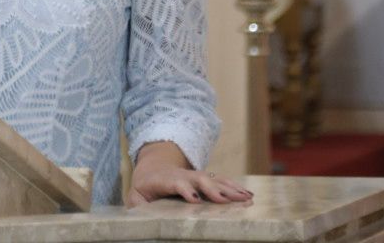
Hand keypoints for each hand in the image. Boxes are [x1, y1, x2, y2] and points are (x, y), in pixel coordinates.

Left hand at [126, 143, 251, 206]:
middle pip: (200, 179)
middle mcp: (183, 175)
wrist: (153, 167)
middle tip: (226, 200)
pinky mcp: (204, 179)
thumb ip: (137, 205)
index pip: (176, 182)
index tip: (194, 199)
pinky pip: (221, 181)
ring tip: (246, 197)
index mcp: (164, 180)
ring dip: (230, 188)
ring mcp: (195, 176)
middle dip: (213, 189)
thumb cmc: (144, 187)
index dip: (185, 189)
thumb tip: (138, 216)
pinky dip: (235, 187)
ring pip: (214, 179)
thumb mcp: (135, 196)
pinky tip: (248, 194)